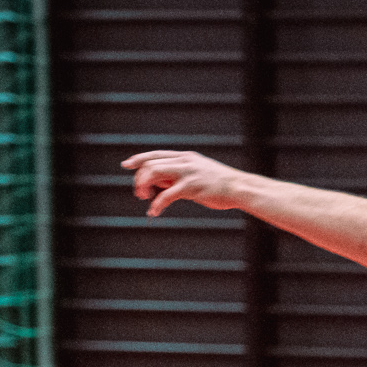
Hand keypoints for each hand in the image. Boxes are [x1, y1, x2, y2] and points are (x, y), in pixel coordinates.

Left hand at [121, 150, 249, 216]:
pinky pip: (166, 195)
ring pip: (154, 173)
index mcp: (185, 157)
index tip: (126, 164)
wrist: (239, 188)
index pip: (156, 154)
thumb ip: (179, 175)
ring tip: (145, 200)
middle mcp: (184, 161)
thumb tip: (161, 183)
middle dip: (140, 178)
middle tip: (139, 193)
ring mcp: (188, 173)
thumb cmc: (219, 185)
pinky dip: (156, 204)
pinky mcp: (191, 187)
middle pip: (151, 163)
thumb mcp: (197, 174)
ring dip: (144, 187)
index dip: (139, 158)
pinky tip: (154, 212)